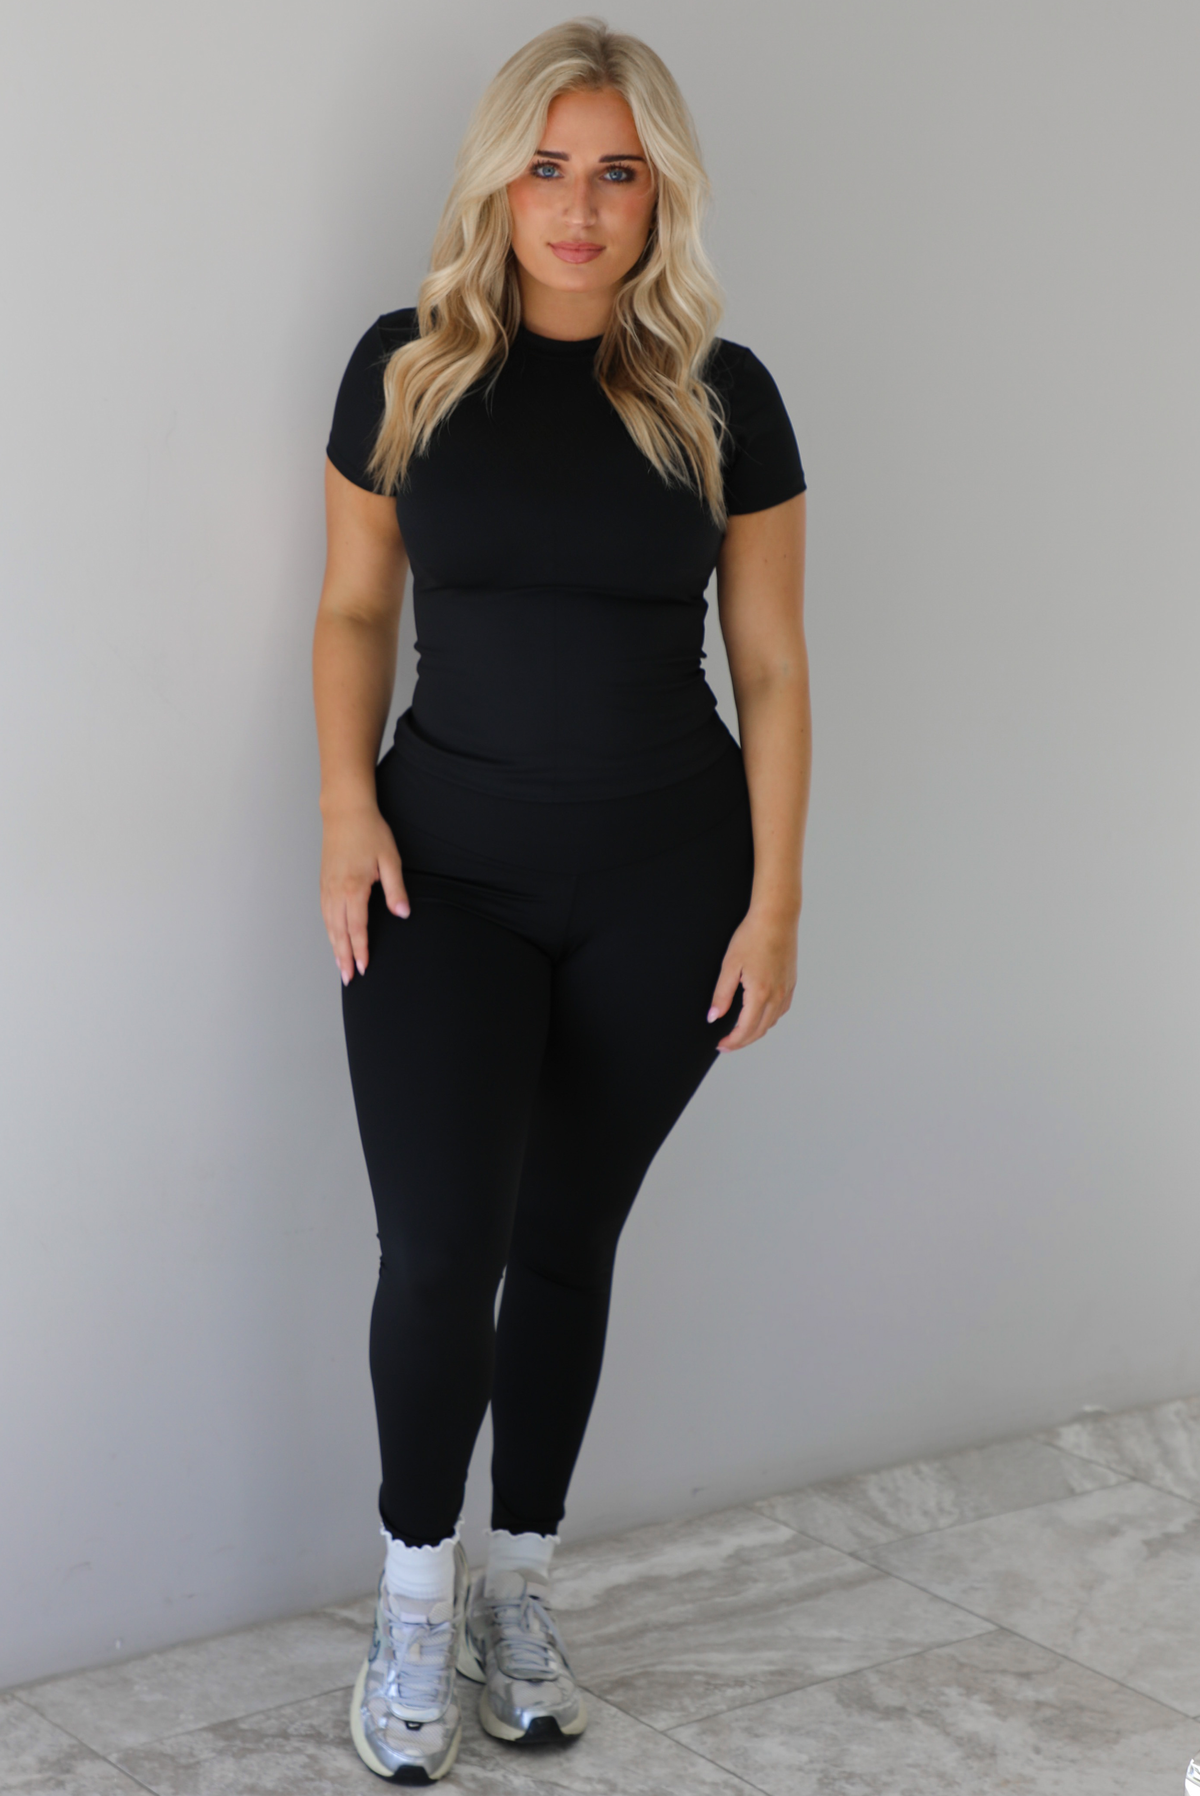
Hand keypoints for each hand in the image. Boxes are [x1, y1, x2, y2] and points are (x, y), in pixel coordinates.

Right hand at [320, 800, 408, 983]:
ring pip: (328, 924)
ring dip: (334, 946)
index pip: (357, 928)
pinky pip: (324, 913)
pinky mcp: (323, 882)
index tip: (364, 967)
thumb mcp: (390, 859)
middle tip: (348, 977)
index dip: (360, 950)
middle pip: (338, 932)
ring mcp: (327, 887)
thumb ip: (395, 889)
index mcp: (353, 888)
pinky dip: (328, 930)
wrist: (345, 811)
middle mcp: (336, 891)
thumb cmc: (370, 832)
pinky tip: (332, 937)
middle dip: (343, 956)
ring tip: (339, 965)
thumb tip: (403, 913)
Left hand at [707, 903, 798, 1051]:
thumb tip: (713, 1017)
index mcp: (761, 994)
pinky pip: (781, 1010)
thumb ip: (721, 995)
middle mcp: (777, 996)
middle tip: (727, 1043)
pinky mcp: (791, 982)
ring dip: (756, 1031)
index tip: (721, 1045)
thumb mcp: (729, 966)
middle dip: (742, 1041)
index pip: (745, 1029)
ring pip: (772, 1022)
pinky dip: (768, 1019)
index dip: (732, 1041)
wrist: (776, 917)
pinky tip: (759, 1015)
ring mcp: (786, 990)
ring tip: (740, 1031)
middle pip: (760, 1030)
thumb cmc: (752, 936)